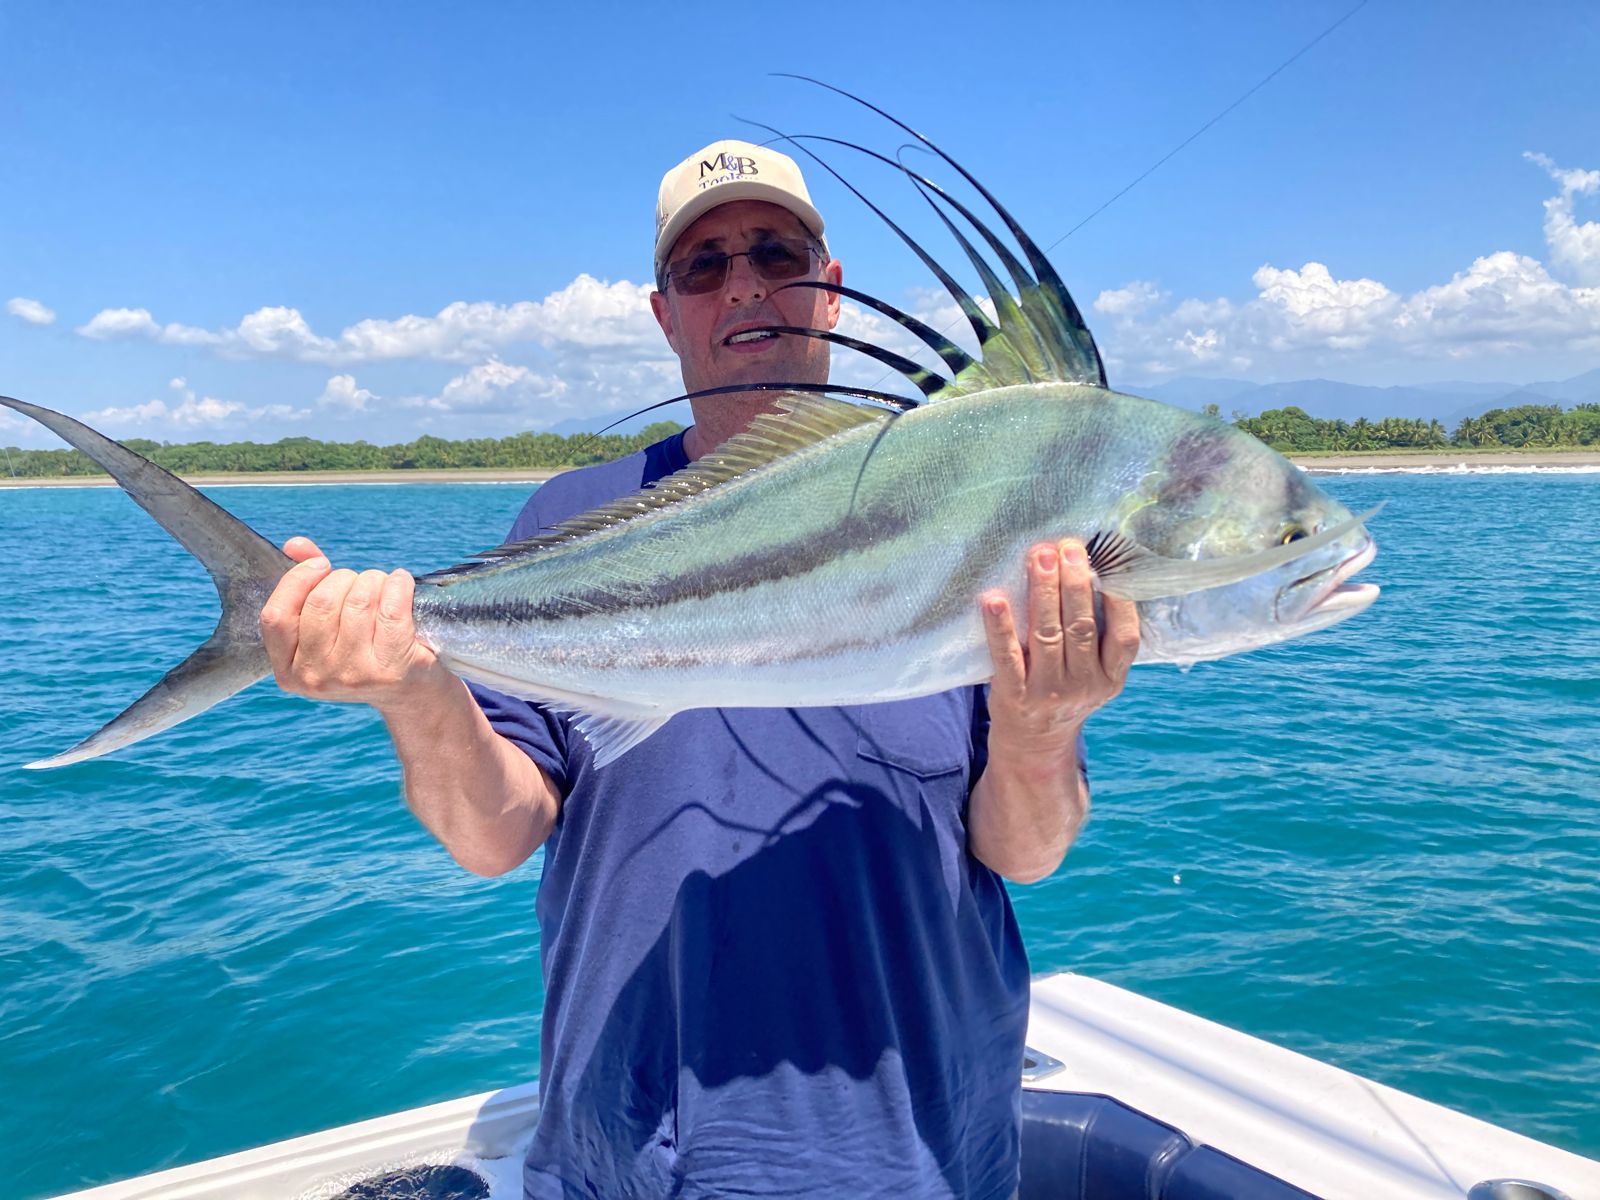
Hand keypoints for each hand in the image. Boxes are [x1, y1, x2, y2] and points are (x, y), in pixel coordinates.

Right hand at [259, 536, 445, 714]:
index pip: (275, 615)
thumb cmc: (363, 647)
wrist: (409, 690)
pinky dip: (399, 586)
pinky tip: (402, 583)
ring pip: (358, 602)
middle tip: (360, 582)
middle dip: (345, 578)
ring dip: (374, 580)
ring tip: (383, 586)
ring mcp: (353, 676)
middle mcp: (316, 677)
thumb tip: (295, 545)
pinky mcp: (390, 669)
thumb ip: (306, 584)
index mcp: (287, 669)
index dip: (298, 580)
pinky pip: (391, 609)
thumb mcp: (328, 624)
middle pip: (321, 602)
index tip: (321, 565)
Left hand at [980, 539, 1140, 760]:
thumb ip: (1100, 636)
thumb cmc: (1066, 692)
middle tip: (1068, 547)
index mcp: (1111, 677)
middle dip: (1075, 583)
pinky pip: (1007, 656)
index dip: (1118, 597)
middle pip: (1082, 627)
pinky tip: (994, 599)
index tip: (1106, 560)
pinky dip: (1000, 626)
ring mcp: (1048, 692)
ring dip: (1044, 592)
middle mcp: (1084, 685)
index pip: (1124, 635)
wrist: (1034, 744)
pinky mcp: (1013, 695)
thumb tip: (1092, 570)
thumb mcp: (1096, 674)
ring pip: (1048, 635)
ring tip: (1039, 556)